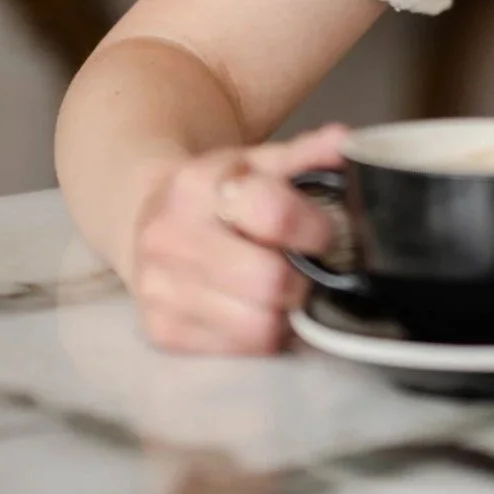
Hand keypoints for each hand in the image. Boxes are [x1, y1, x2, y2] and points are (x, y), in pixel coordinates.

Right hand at [130, 125, 349, 354]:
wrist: (147, 219)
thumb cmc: (216, 191)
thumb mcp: (256, 161)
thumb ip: (305, 153)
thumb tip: (346, 142)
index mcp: (196, 185)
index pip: (274, 215)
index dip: (314, 229)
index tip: (324, 233)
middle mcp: (169, 238)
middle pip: (269, 281)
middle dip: (303, 279)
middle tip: (308, 270)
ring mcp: (159, 289)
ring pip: (257, 327)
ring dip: (284, 314)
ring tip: (284, 291)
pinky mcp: (161, 332)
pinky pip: (238, 352)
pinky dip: (261, 337)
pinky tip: (258, 310)